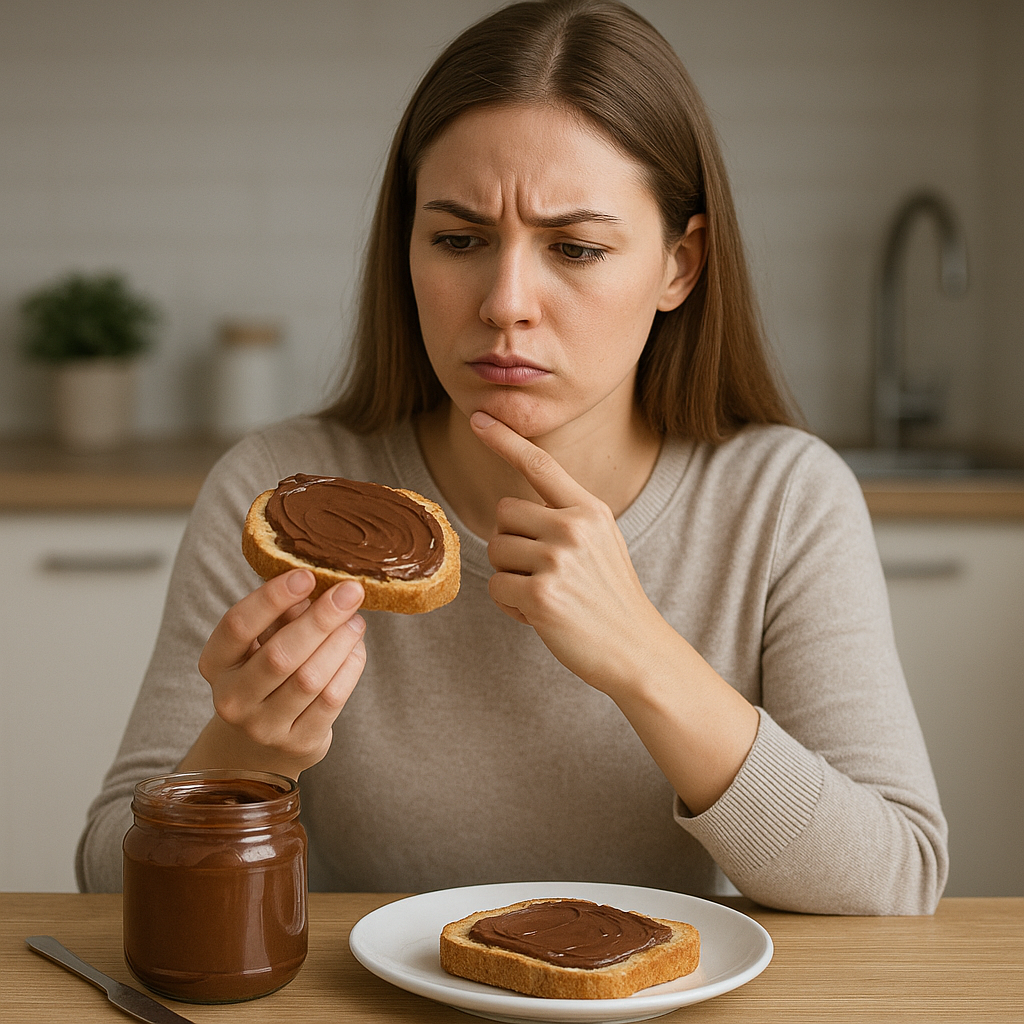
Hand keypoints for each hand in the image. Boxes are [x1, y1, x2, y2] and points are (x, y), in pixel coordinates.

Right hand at [182, 569, 366, 778]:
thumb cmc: (265, 675)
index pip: (237, 626)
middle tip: (350, 591)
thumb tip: (321, 585)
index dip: (272, 598)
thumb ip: (283, 615)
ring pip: (309, 679)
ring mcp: (263, 727)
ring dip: (340, 643)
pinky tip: (356, 648)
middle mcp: (232, 698)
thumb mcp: (261, 642)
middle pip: (280, 655)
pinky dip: (349, 668)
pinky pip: (331, 701)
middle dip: (320, 619)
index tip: (306, 576)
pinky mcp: (298, 743)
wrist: (262, 744)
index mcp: (215, 663)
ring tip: (357, 620)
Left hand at [470, 410, 759, 813]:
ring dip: (511, 576)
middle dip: (512, 544)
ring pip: (496, 550)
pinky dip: (511, 605)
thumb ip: (565, 519)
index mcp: (590, 510)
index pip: (540, 464)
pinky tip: (542, 615)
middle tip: (544, 573)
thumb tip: (509, 512)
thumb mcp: (602, 544)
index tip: (478, 416)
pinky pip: (497, 587)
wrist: (637, 650)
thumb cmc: (611, 599)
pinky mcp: (542, 594)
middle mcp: (575, 527)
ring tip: (547, 594)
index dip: (505, 439)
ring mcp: (558, 560)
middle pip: (503, 515)